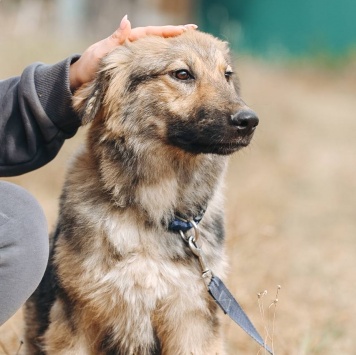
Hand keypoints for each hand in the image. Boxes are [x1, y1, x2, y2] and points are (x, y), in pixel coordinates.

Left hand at [69, 15, 196, 90]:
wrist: (82, 79)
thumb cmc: (90, 66)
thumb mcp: (102, 52)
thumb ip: (116, 39)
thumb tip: (127, 20)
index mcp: (128, 40)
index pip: (153, 33)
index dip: (170, 31)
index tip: (187, 29)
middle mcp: (133, 47)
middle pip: (158, 39)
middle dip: (176, 35)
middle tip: (194, 33)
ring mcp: (134, 57)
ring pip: (156, 50)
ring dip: (171, 47)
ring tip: (187, 46)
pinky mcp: (132, 68)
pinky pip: (150, 62)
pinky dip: (161, 60)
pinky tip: (171, 63)